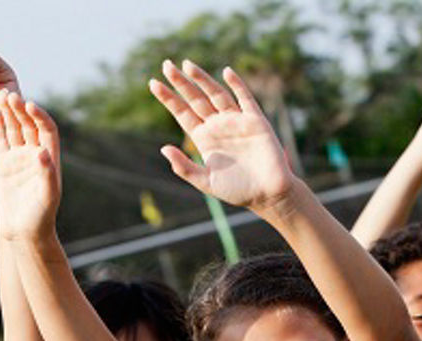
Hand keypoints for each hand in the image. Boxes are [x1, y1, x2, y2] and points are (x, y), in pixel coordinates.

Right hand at [0, 92, 61, 240]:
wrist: (23, 230)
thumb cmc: (40, 216)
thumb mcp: (47, 196)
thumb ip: (47, 174)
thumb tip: (42, 152)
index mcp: (50, 158)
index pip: (47, 130)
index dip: (40, 116)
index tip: (30, 105)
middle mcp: (36, 154)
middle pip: (30, 125)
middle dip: (22, 110)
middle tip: (11, 95)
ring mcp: (20, 157)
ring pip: (15, 129)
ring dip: (9, 113)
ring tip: (1, 96)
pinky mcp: (5, 162)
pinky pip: (2, 139)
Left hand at [149, 60, 294, 211]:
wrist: (268, 195)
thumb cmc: (237, 191)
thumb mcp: (206, 182)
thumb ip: (184, 167)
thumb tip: (163, 148)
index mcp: (204, 138)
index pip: (183, 113)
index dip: (168, 99)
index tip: (153, 83)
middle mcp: (218, 126)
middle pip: (195, 99)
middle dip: (181, 83)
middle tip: (166, 65)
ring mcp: (236, 121)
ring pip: (216, 94)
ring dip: (203, 79)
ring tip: (187, 65)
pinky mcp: (255, 121)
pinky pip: (245, 99)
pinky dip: (237, 85)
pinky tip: (226, 72)